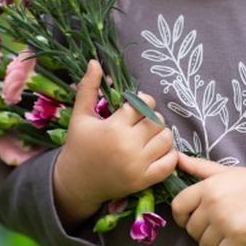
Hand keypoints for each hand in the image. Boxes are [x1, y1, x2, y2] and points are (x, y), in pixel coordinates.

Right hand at [53, 60, 177, 227]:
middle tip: (142, 123)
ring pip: (167, 140)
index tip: (135, 108)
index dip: (143, 103)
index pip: (143, 105)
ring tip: (148, 136)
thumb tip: (94, 62)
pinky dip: (169, 155)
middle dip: (152, 119)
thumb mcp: (80, 116)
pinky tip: (156, 151)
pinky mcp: (144, 181)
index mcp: (113, 128)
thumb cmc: (78, 146)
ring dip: (161, 135)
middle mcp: (128, 147)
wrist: (75, 183)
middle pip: (158, 122)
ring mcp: (138, 166)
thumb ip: (88, 88)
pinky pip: (170, 163)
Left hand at [171, 151, 245, 245]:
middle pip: (192, 229)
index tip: (194, 221)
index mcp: (208, 185)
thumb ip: (200, 168)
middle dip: (202, 234)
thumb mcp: (228, 171)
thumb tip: (177, 157)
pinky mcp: (238, 235)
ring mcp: (224, 219)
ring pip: (205, 245)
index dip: (182, 217)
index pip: (178, 206)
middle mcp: (213, 201)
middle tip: (218, 232)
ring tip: (227, 240)